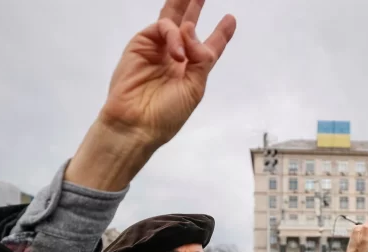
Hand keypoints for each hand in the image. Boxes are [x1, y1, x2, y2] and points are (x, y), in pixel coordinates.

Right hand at [65, 0, 236, 191]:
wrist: (136, 124)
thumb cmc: (166, 115)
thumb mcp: (194, 88)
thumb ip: (201, 59)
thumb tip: (193, 33)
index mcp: (190, 71)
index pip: (207, 47)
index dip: (220, 34)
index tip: (231, 19)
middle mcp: (174, 57)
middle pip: (186, 24)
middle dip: (194, 7)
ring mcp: (157, 49)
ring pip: (172, 20)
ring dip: (188, 16)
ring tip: (190, 31)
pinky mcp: (141, 44)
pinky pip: (162, 28)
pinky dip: (174, 36)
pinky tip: (178, 52)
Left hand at [335, 222, 367, 251]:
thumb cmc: (359, 249)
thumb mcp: (365, 239)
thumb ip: (367, 229)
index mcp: (358, 227)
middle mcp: (357, 228)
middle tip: (367, 242)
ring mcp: (357, 232)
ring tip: (365, 244)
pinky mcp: (358, 236)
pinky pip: (366, 236)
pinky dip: (367, 241)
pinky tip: (364, 245)